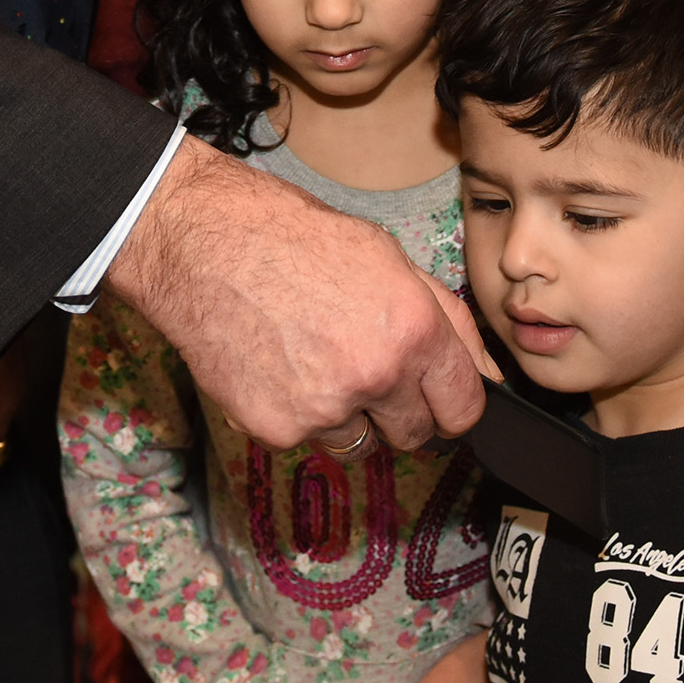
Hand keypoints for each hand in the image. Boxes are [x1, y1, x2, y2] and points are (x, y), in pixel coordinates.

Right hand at [104, 140, 486, 451]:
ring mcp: (323, 408)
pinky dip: (296, 414)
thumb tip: (483, 370)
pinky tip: (276, 366)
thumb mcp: (385, 255)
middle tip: (363, 369)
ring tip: (312, 361)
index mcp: (412, 329)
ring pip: (358, 445)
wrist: (201, 243)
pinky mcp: (275, 429)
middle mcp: (375, 375)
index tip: (436, 398)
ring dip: (346, 417)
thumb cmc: (287, 237)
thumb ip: (444, 318)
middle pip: (414, 435)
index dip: (451, 403)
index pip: (464, 407)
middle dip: (398, 410)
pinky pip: (305, 440)